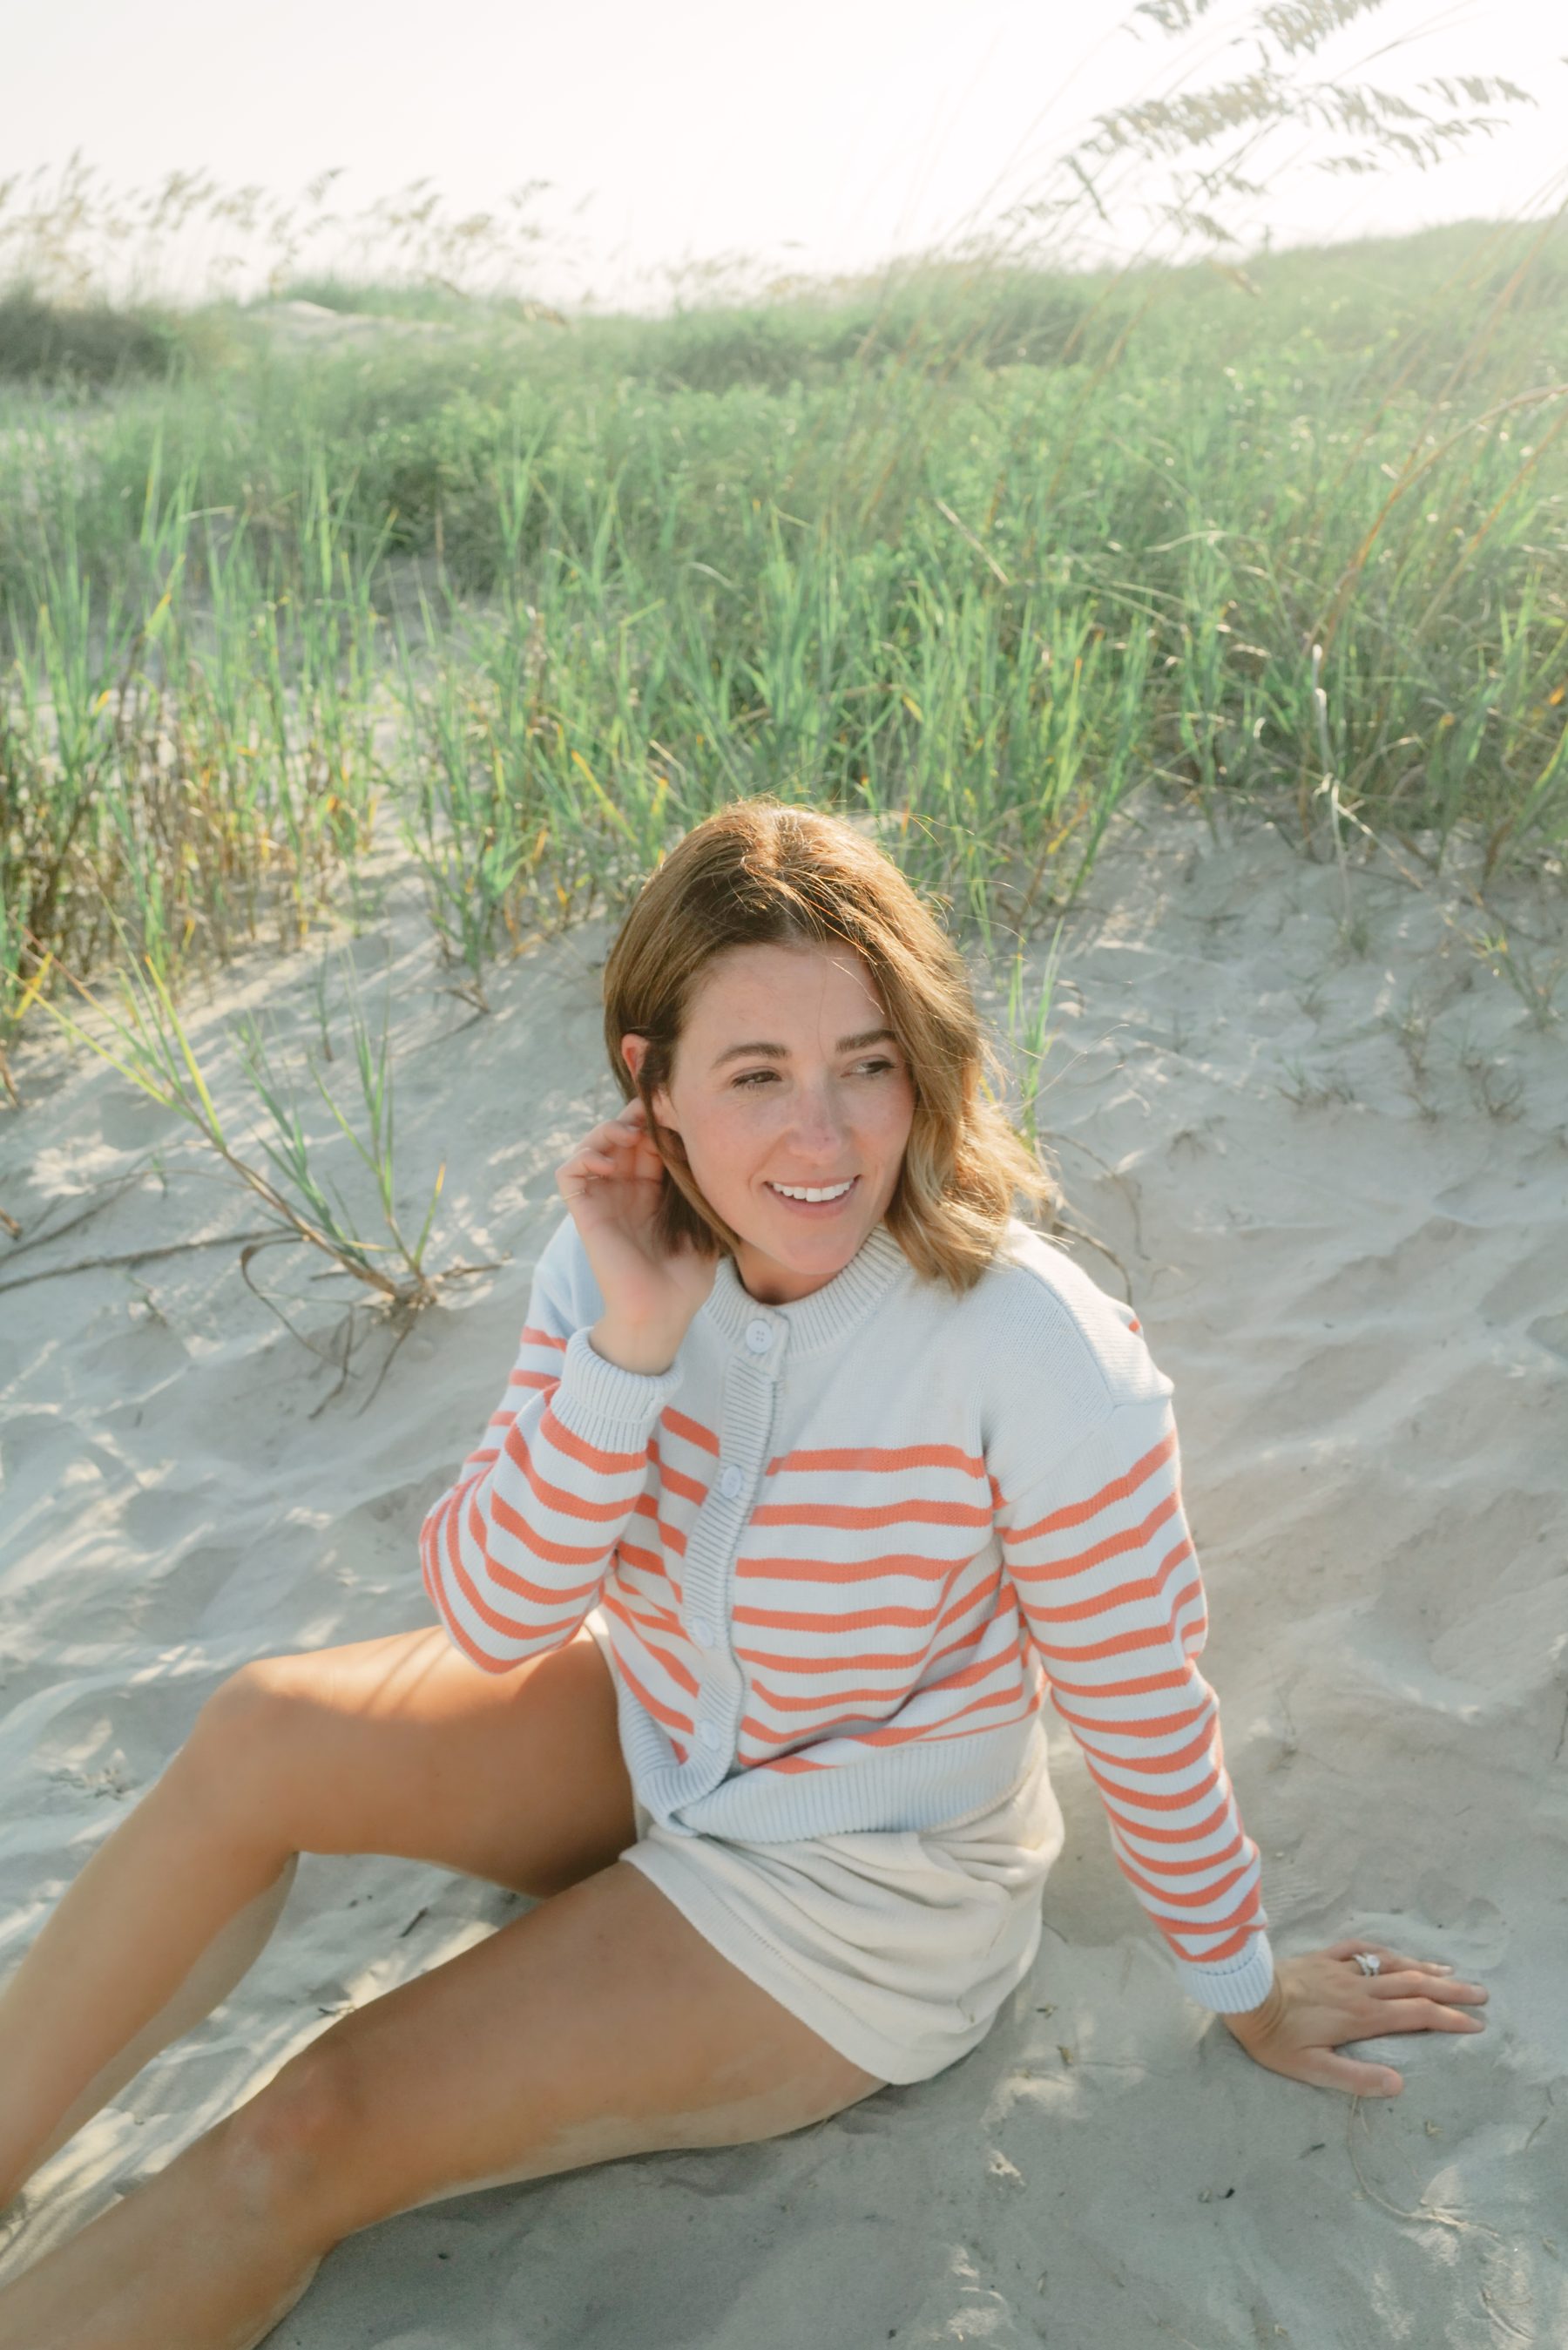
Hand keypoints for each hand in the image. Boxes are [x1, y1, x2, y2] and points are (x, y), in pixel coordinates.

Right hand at [555, 1098, 716, 1371]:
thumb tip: (705, 1146)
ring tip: (628, 1134)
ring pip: (592, 1146)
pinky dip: (583, 1156)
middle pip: (621, 1137)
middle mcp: (625, 1192)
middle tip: (651, 1113)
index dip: (657, 1122)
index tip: (677, 1111)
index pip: (648, 1142)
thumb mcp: (702, 1223)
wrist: (662, 1313)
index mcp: (653, 1193)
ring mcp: (603, 1201)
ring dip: (607, 1130)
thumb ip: (698, 1186)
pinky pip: (570, 1173)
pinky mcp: (585, 1213)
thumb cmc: (686, 1278)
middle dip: (635, 1118)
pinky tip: (609, 1161)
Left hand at [1221, 1938, 1488, 2097]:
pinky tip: (1394, 1954)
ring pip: (1393, 1965)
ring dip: (1425, 1968)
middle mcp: (1359, 1989)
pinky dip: (1385, 1951)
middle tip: (1481, 1994)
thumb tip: (1398, 2085)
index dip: (1449, 2019)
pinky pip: (1361, 1948)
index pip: (1417, 2016)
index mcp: (1362, 2017)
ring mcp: (1341, 1969)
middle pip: (1414, 1986)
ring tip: (1450, 1972)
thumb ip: (1355, 2078)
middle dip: (1450, 1990)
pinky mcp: (1322, 1958)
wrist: (1244, 1995)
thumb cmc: (1275, 2038)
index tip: (1476, 2024)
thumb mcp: (1312, 2070)